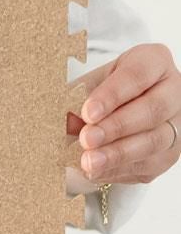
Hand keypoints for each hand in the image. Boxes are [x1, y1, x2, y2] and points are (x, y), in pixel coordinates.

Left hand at [67, 43, 180, 184]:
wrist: (114, 111)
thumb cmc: (100, 91)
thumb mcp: (87, 85)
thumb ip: (76, 99)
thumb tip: (65, 120)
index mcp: (153, 62)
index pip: (136, 76)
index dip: (112, 95)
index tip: (87, 112)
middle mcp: (174, 90)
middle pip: (152, 109)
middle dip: (116, 127)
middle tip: (86, 139)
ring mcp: (177, 123)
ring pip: (155, 140)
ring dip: (118, 154)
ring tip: (88, 162)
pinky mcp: (170, 152)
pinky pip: (149, 164)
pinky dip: (119, 170)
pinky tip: (96, 172)